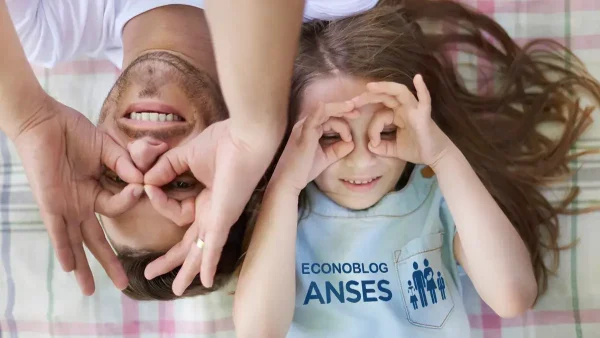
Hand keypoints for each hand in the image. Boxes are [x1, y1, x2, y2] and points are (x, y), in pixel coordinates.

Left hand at [11, 96, 143, 294]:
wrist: (43, 119)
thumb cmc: (73, 129)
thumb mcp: (106, 147)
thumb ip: (123, 164)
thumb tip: (141, 181)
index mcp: (95, 190)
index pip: (119, 205)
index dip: (132, 199)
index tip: (142, 186)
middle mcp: (80, 203)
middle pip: (96, 239)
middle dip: (108, 262)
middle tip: (122, 284)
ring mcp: (65, 205)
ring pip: (76, 242)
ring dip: (83, 267)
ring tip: (90, 291)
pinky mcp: (50, 203)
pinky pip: (57, 230)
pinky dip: (63, 248)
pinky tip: (68, 268)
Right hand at [142, 119, 278, 293]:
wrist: (246, 137)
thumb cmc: (223, 142)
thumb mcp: (186, 156)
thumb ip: (166, 168)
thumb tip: (145, 182)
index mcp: (207, 198)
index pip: (176, 212)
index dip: (158, 201)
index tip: (147, 186)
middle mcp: (214, 213)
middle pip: (189, 243)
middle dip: (171, 259)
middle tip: (151, 272)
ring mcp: (219, 219)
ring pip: (200, 251)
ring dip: (186, 270)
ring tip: (174, 290)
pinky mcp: (224, 219)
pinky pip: (214, 246)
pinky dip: (209, 264)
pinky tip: (205, 282)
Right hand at [270, 101, 357, 193]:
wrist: (289, 181)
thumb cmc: (305, 169)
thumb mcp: (327, 157)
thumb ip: (339, 149)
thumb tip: (352, 143)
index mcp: (311, 127)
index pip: (329, 115)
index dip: (344, 114)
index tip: (356, 116)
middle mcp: (306, 124)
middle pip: (327, 109)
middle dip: (344, 108)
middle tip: (358, 112)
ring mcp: (303, 127)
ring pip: (324, 111)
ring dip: (340, 110)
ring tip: (354, 113)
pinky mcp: (303, 134)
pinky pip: (313, 119)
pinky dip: (320, 111)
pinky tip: (325, 106)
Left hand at [353, 74, 451, 165]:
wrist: (436, 157)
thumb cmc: (417, 149)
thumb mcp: (394, 149)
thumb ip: (381, 147)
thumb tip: (370, 146)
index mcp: (397, 114)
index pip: (380, 114)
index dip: (373, 128)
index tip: (371, 142)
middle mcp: (405, 108)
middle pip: (385, 96)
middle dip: (368, 97)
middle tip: (352, 101)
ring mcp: (415, 109)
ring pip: (400, 92)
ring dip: (385, 87)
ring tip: (370, 86)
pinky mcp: (424, 115)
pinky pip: (425, 100)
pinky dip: (422, 89)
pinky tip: (417, 78)